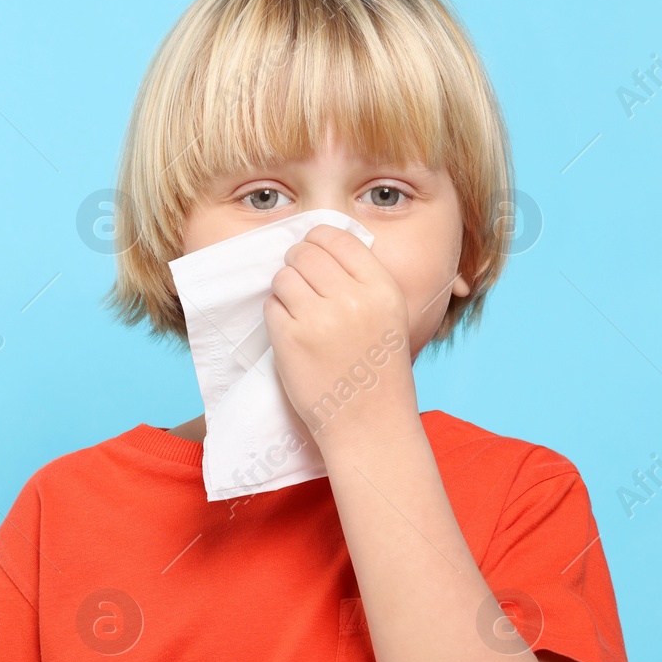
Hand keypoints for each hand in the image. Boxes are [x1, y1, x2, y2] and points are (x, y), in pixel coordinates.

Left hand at [263, 224, 416, 455]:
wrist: (369, 423)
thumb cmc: (378, 370)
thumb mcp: (389, 315)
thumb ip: (363, 279)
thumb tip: (318, 243)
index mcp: (382, 288)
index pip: (337, 238)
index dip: (318, 241)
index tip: (314, 254)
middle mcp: (353, 298)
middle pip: (305, 253)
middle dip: (297, 263)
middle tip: (301, 284)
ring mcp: (319, 319)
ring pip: (284, 277)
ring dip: (285, 290)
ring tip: (298, 312)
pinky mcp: (291, 340)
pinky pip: (271, 305)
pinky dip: (276, 315)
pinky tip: (292, 333)